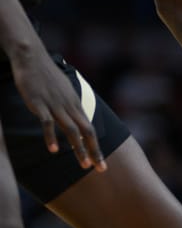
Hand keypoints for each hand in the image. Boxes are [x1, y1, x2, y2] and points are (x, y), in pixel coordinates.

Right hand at [8, 45, 102, 171]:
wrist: (32, 57)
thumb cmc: (46, 75)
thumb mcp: (63, 91)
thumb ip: (69, 105)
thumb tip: (73, 116)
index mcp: (76, 105)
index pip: (91, 129)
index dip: (97, 147)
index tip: (102, 164)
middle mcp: (70, 106)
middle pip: (87, 132)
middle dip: (95, 152)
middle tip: (101, 170)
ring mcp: (55, 105)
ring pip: (71, 130)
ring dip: (79, 148)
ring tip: (83, 165)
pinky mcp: (39, 103)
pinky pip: (47, 123)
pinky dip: (51, 137)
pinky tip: (52, 151)